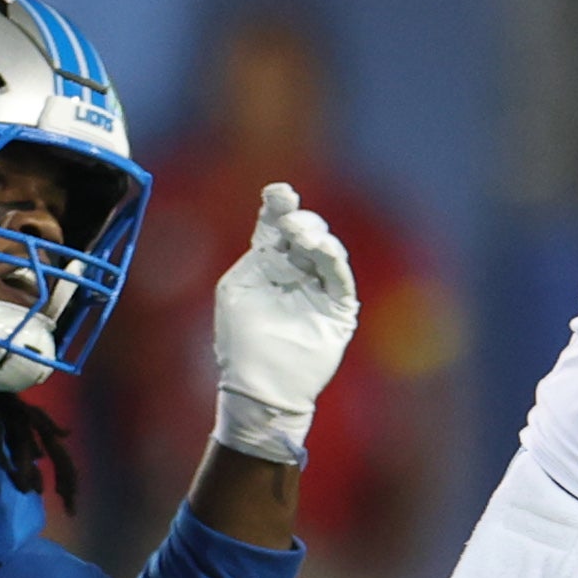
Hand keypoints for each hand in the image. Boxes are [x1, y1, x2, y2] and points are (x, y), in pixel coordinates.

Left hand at [208, 181, 360, 463]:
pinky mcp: (337, 307)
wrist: (260, 386)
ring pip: (325, 248)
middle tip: (288, 223)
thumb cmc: (241, 342)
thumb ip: (256, 255)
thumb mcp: (238, 289)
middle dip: (298, 220)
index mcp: (267, 264)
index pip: (275, 225)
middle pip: (303, 231)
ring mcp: (317, 288)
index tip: (279, 191)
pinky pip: (339, 275)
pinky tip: (320, 249)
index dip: (279, 205)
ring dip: (315, 235)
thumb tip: (276, 228)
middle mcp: (295, 271)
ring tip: (300, 236)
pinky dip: (331, 257)